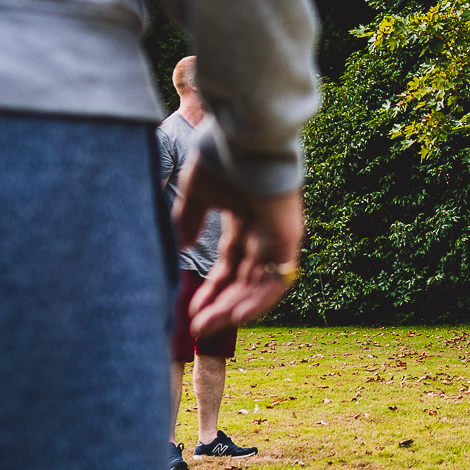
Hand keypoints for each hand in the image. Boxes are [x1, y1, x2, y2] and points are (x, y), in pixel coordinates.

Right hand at [175, 154, 304, 337]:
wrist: (246, 140)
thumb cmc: (222, 158)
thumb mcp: (196, 192)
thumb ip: (189, 219)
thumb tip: (182, 245)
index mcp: (243, 219)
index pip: (229, 263)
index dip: (211, 288)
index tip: (191, 310)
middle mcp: (262, 232)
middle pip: (241, 280)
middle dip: (218, 305)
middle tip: (195, 329)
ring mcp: (276, 237)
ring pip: (256, 285)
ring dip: (231, 309)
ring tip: (205, 329)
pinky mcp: (287, 240)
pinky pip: (276, 280)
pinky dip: (257, 301)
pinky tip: (235, 318)